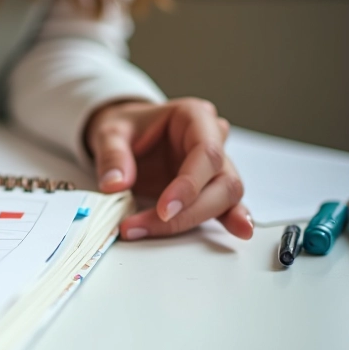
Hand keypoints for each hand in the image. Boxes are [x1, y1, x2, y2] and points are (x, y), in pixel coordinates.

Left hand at [85, 98, 252, 239]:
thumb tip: (115, 185)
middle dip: (188, 211)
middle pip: (222, 181)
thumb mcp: (109, 132)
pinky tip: (239, 232)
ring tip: (150, 231)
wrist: (124, 135)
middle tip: (144, 225)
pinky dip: (229, 220)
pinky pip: (225, 206)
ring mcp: (213, 167)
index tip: (164, 209)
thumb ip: (112, 155)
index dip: (189, 185)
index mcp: (194, 117)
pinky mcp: (208, 188)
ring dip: (190, 221)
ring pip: (224, 198)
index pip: (207, 152)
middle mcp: (212, 140)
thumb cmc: (124, 128)